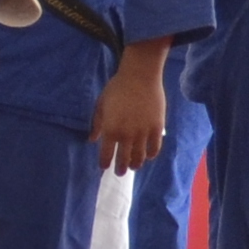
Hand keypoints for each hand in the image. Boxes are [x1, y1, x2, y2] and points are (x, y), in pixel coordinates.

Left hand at [90, 40, 170, 176]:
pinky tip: (147, 156)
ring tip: (134, 166)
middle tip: (120, 172)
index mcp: (111, 130)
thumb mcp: (101, 105)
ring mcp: (143, 133)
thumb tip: (92, 140)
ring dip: (136, 164)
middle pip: (124, 160)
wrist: (139, 77)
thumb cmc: (117, 89)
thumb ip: (97, 124)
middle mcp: (126, 135)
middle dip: (121, 168)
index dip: (105, 163)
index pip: (106, 154)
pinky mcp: (157, 129)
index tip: (104, 167)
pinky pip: (154, 148)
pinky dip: (150, 155)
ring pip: (140, 157)